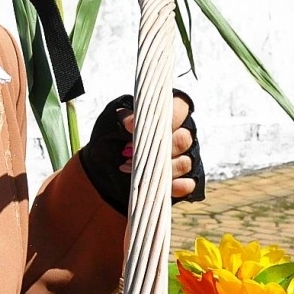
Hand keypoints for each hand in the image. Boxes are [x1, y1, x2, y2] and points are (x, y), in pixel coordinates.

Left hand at [77, 91, 204, 215]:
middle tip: (130, 152)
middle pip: (184, 139)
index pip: (181, 108)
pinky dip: (173, 186)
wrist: (105, 168)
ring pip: (185, 162)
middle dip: (157, 148)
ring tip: (132, 169)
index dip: (168, 116)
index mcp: (167, 116)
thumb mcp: (112, 123)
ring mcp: (185, 158)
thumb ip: (124, 118)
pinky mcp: (184, 181)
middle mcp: (182, 135)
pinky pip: (187, 184)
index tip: (144, 127)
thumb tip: (131, 124)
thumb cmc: (113, 138)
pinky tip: (154, 185)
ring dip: (158, 169)